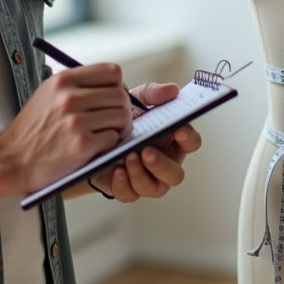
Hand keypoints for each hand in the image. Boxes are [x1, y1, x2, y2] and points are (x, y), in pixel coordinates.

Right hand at [0, 63, 132, 194]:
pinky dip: (111, 144)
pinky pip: (114, 138)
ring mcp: (76, 121)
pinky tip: (97, 147)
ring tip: (108, 134)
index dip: (118, 85)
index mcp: (63, 80)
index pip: (113, 71)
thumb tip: (114, 84)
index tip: (112, 97)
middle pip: (121, 95)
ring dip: (120, 127)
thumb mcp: (48, 94)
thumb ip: (77, 85)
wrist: (12, 160)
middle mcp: (69, 97)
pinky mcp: (81, 145)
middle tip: (115, 120)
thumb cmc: (32, 130)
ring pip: (122, 116)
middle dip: (122, 109)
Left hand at [90, 82, 202, 202]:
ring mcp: (148, 179)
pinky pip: (131, 194)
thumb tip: (172, 89)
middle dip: (162, 164)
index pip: (191, 142)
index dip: (188, 137)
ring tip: (128, 157)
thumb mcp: (135, 101)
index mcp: (172, 141)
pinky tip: (117, 170)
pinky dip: (124, 184)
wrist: (93, 135)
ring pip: (156, 188)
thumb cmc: (121, 121)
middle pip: (176, 174)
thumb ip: (153, 94)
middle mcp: (164, 162)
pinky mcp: (128, 189)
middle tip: (146, 150)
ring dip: (142, 174)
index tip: (178, 129)